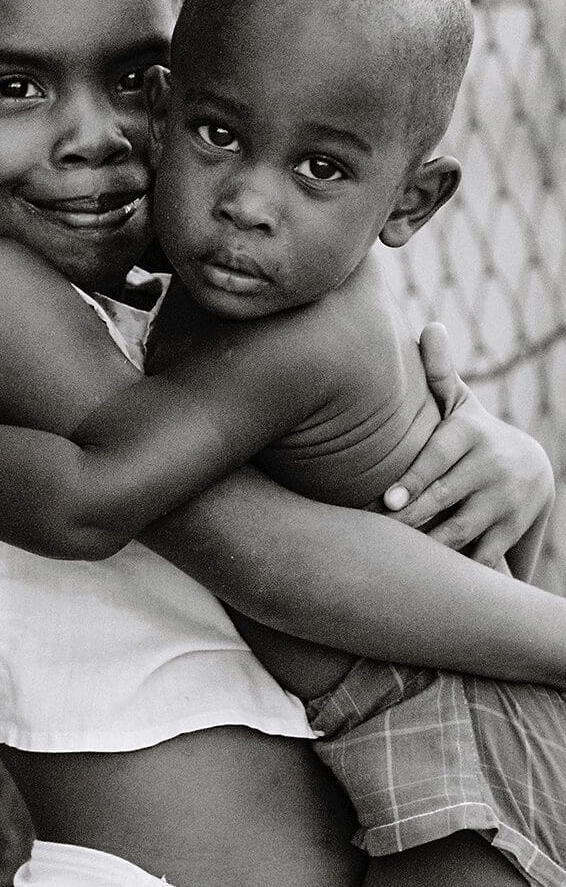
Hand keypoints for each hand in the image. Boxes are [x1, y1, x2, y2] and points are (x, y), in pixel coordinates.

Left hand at [383, 322, 554, 568]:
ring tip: (392, 559)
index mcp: (473, 434)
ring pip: (461, 534)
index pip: (439, 459)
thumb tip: (429, 326)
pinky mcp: (511, 533)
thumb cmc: (472, 434)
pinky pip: (480, 557)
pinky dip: (456, 571)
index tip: (386, 502)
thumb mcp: (458, 404)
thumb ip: (438, 372)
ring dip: (427, 550)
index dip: (413, 481)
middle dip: (410, 521)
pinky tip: (425, 580)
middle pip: (444, 500)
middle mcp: (493, 468)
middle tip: (375, 536)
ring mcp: (505, 504)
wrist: (531, 470)